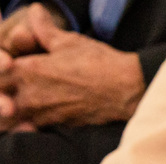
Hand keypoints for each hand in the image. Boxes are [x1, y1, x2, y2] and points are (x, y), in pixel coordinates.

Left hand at [0, 5, 142, 127]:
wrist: (128, 90)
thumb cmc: (100, 63)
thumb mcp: (69, 41)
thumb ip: (44, 28)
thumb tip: (34, 11)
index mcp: (27, 70)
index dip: (1, 69)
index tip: (9, 66)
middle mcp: (30, 95)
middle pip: (1, 96)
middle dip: (4, 90)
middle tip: (11, 86)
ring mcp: (42, 113)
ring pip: (12, 114)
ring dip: (14, 106)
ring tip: (22, 100)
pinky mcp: (56, 125)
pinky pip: (31, 125)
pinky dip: (28, 120)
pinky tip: (36, 111)